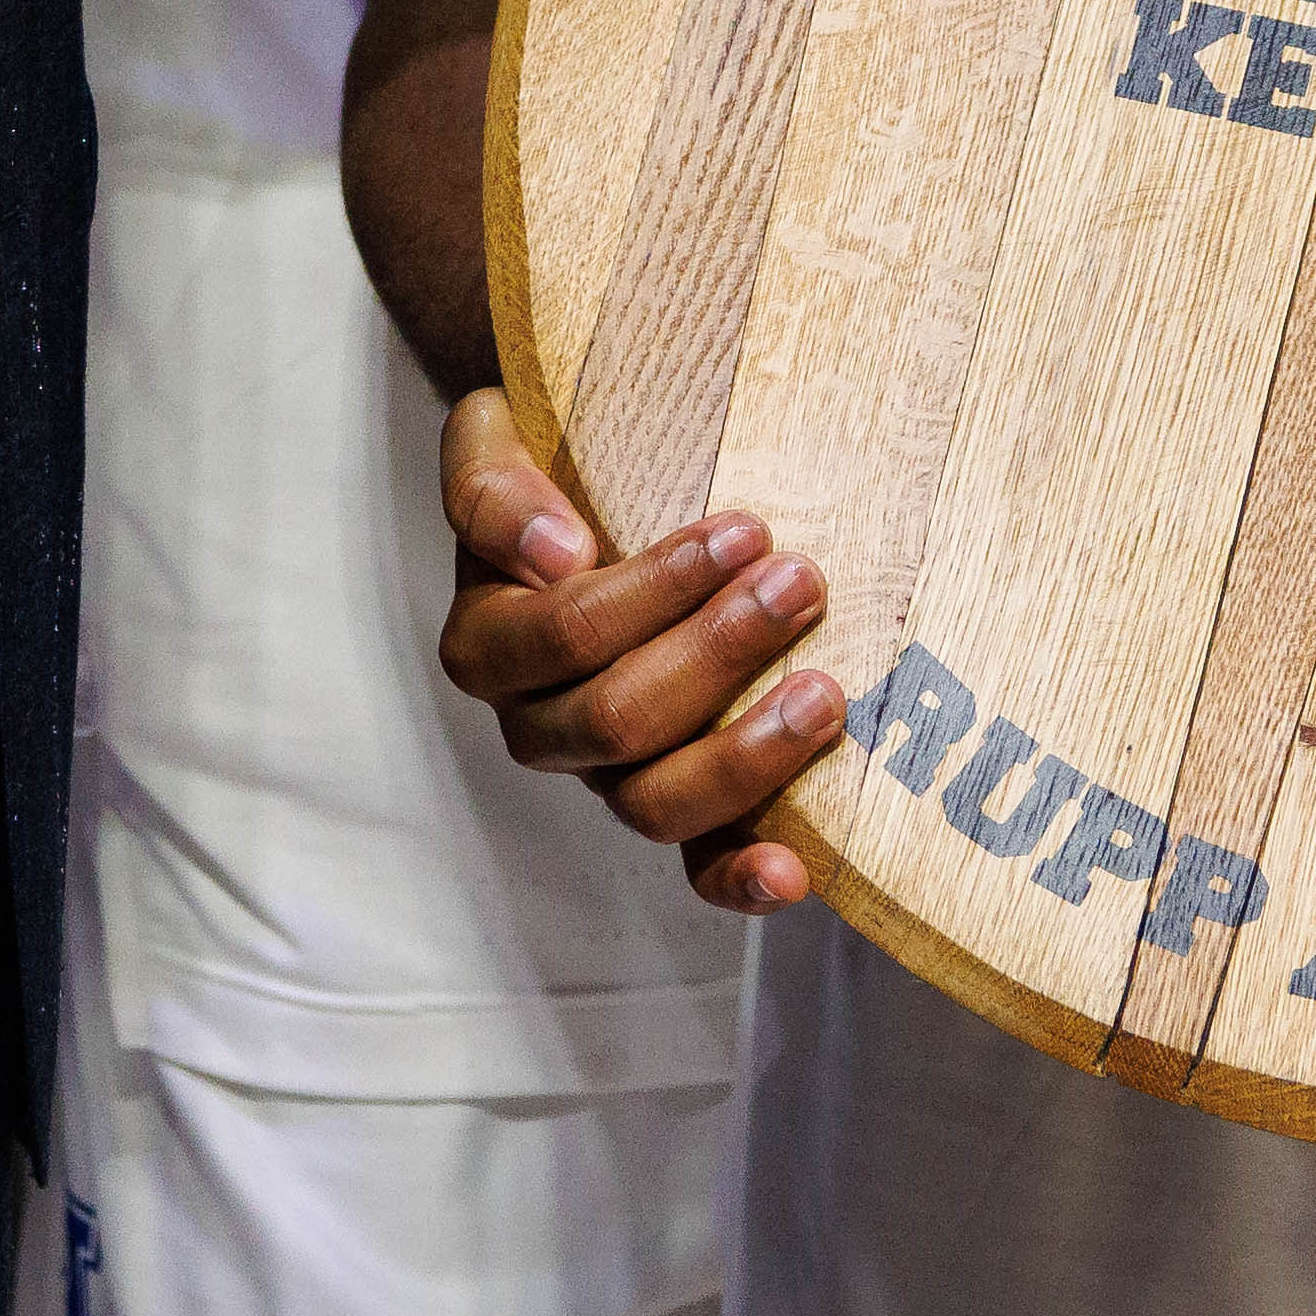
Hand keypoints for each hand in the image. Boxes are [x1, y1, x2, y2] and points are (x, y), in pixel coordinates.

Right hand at [437, 394, 835, 913]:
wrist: (592, 489)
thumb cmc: (552, 464)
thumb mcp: (493, 439)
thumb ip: (493, 486)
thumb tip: (556, 553)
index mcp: (491, 643)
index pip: (565, 633)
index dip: (654, 591)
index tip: (742, 529)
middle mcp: (539, 725)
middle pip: (616, 721)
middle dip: (719, 652)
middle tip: (802, 582)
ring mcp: (607, 774)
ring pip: (656, 802)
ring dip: (745, 754)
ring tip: (824, 692)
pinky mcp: (673, 805)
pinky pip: (695, 863)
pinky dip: (738, 876)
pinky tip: (792, 871)